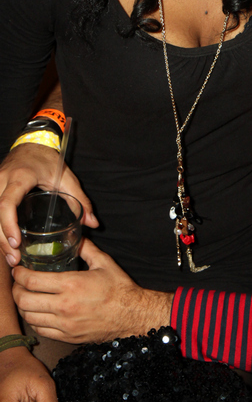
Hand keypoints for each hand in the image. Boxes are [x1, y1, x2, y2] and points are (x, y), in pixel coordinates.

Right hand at [0, 144, 97, 266]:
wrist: (32, 143)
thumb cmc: (48, 160)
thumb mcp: (67, 177)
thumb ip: (80, 200)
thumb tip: (93, 223)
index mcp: (20, 177)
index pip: (7, 202)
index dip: (8, 224)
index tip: (16, 242)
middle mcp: (2, 181)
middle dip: (2, 239)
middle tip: (14, 258)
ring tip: (11, 257)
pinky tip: (6, 243)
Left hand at [13, 239, 173, 343]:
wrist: (131, 315)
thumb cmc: (119, 289)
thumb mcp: (104, 263)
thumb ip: (86, 248)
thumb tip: (75, 236)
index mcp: (72, 284)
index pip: (32, 280)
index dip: (20, 274)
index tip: (19, 269)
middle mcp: (64, 306)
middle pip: (24, 300)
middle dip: (16, 290)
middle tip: (19, 283)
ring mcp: (65, 324)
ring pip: (29, 317)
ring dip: (23, 306)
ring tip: (26, 297)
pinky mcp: (67, 336)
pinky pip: (40, 330)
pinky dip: (34, 320)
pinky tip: (38, 311)